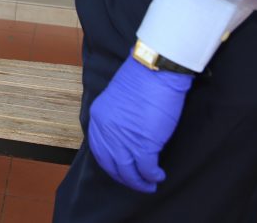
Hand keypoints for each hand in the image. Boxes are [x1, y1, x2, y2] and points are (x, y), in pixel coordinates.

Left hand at [87, 56, 193, 192]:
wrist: (155, 71)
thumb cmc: (141, 79)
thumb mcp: (117, 100)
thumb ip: (116, 119)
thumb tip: (125, 135)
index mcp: (98, 118)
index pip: (99, 151)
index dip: (111, 165)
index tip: (120, 171)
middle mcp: (107, 131)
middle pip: (112, 165)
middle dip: (125, 178)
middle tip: (137, 183)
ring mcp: (124, 139)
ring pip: (128, 172)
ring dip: (140, 182)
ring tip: (150, 184)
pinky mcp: (144, 144)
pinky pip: (146, 169)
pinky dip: (152, 176)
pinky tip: (158, 176)